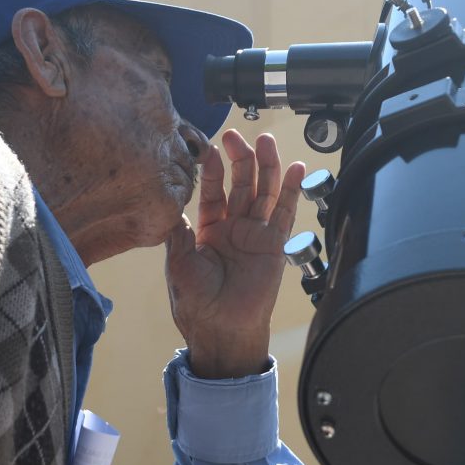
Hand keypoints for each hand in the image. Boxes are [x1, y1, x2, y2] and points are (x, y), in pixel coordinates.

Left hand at [165, 130, 306, 377]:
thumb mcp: (179, 262)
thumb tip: (171, 205)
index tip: (211, 148)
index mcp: (208, 231)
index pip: (213, 191)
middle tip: (237, 136)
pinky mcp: (274, 245)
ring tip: (267, 142)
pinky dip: (289, 189)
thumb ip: (178, 233)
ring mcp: (254, 235)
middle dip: (240, 159)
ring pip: (263, 192)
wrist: (220, 328)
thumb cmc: (195, 302)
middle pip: (241, 184)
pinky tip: (294, 168)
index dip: (213, 170)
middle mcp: (233, 228)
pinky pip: (284, 212)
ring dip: (266, 166)